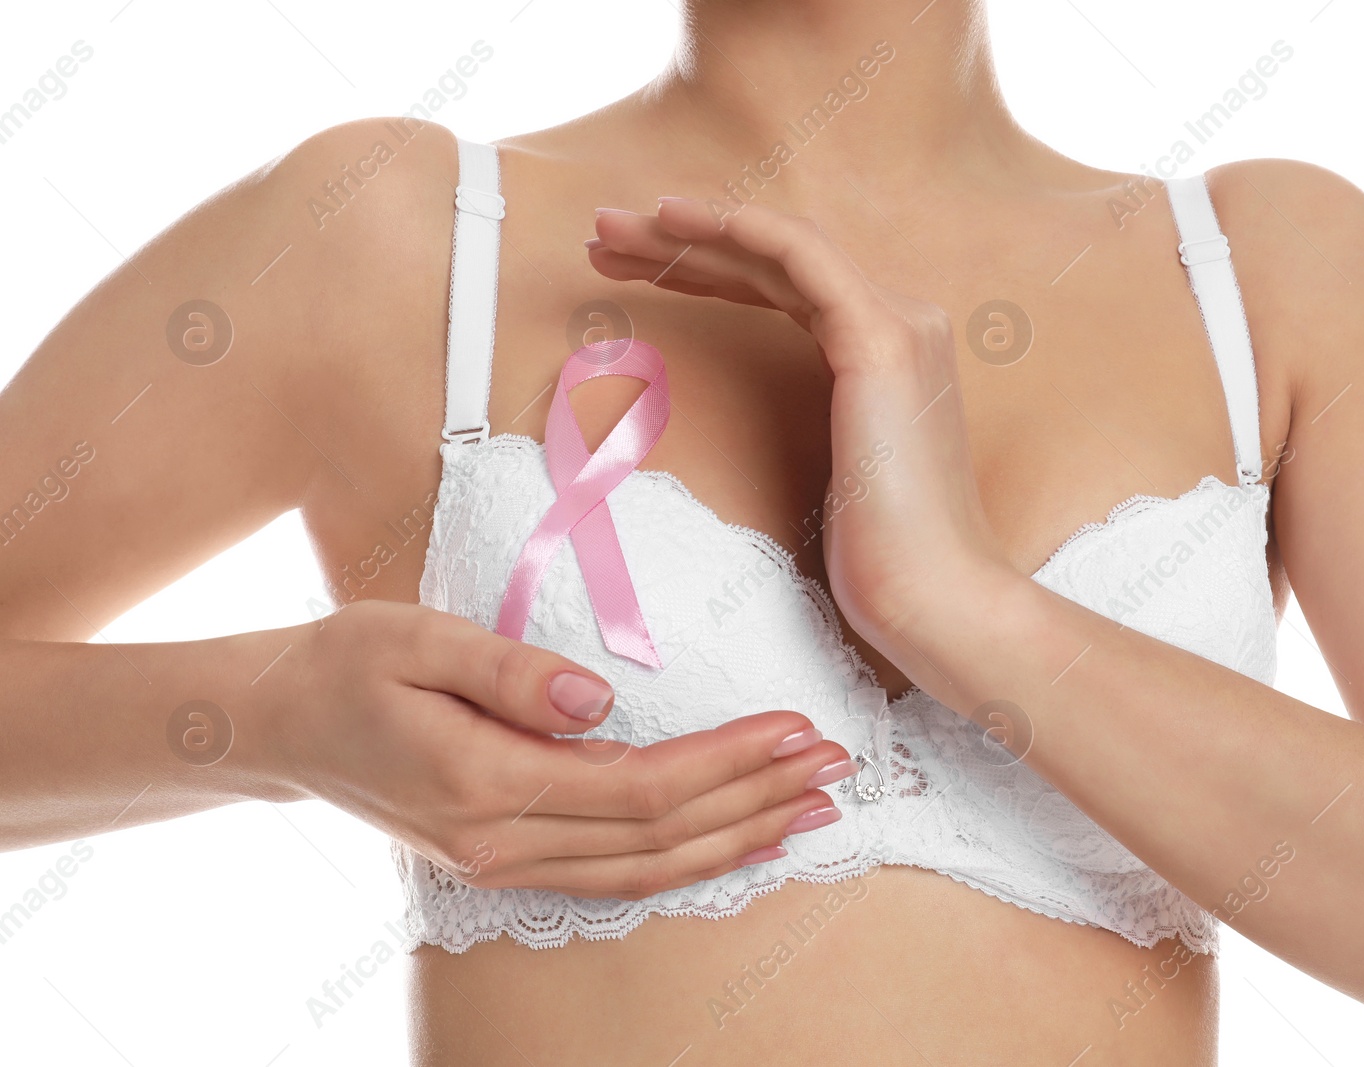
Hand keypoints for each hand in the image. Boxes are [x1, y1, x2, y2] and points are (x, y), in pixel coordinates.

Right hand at [254, 599, 855, 898]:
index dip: (728, 763)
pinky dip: (685, 863)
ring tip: (811, 811)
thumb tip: (602, 700)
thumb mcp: (418, 639)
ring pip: (646, 871)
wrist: (277, 724)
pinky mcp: (504, 861)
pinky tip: (733, 842)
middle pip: (660, 836)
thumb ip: (512, 673)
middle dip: (757, 800)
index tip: (794, 729)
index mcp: (488, 784)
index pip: (642, 786)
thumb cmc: (345, 665)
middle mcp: (503, 842)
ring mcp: (503, 864)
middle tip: (834, 767)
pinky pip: (614, 877)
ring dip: (736, 841)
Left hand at [586, 200, 1010, 665]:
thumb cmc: (879, 561)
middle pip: (771, 263)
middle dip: (680, 244)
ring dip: (691, 230)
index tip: (625, 271)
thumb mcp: (826, 478)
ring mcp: (896, 325)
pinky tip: (678, 220)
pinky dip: (742, 230)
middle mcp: (899, 323)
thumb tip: (747, 426)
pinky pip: (801, 258)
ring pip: (778, 249)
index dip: (701, 270)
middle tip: (600, 236)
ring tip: (609, 229)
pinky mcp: (881, 341)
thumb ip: (801, 429)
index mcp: (883, 353)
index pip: (779, 288)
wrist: (933, 599)